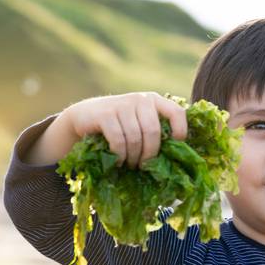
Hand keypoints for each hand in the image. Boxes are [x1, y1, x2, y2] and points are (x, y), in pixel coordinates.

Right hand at [63, 92, 187, 168]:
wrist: (84, 116)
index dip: (180, 130)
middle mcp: (140, 99)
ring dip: (133, 157)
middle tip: (144, 165)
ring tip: (131, 164)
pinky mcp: (105, 114)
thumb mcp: (139, 122)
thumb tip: (176, 153)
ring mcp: (122, 104)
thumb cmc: (119, 125)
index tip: (174, 146)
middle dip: (150, 153)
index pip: (176, 112)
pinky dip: (120, 155)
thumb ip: (156, 130)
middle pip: (153, 131)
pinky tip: (119, 161)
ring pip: (135, 138)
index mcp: (154, 100)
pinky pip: (118, 140)